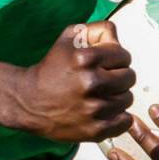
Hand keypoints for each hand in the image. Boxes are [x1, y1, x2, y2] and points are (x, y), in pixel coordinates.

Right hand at [2, 21, 134, 141]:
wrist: (29, 101)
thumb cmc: (52, 68)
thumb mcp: (69, 37)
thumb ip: (98, 30)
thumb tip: (118, 38)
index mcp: (86, 58)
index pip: (124, 56)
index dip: (117, 59)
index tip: (106, 64)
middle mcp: (91, 83)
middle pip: (129, 77)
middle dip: (119, 76)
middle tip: (104, 79)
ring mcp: (94, 109)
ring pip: (127, 98)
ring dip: (117, 96)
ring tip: (100, 95)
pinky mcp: (95, 130)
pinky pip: (125, 121)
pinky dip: (119, 116)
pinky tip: (105, 110)